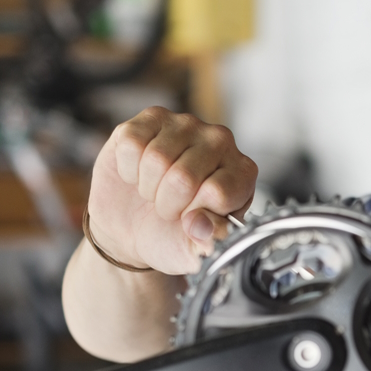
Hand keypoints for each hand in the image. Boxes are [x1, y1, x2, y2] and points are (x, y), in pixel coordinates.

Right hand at [87, 107, 256, 274]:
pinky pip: (132, 144)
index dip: (194, 216)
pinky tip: (138, 172)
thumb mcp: (195, 252)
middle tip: (169, 208)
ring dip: (147, 187)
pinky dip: (128, 168)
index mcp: (242, 173)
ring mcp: (186, 125)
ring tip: (154, 190)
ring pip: (156, 158)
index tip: (191, 221)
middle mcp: (220, 141)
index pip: (218, 193)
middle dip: (167, 204)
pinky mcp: (150, 118)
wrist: (132, 228)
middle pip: (184, 177)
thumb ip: (209, 245)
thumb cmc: (171, 236)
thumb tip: (203, 226)